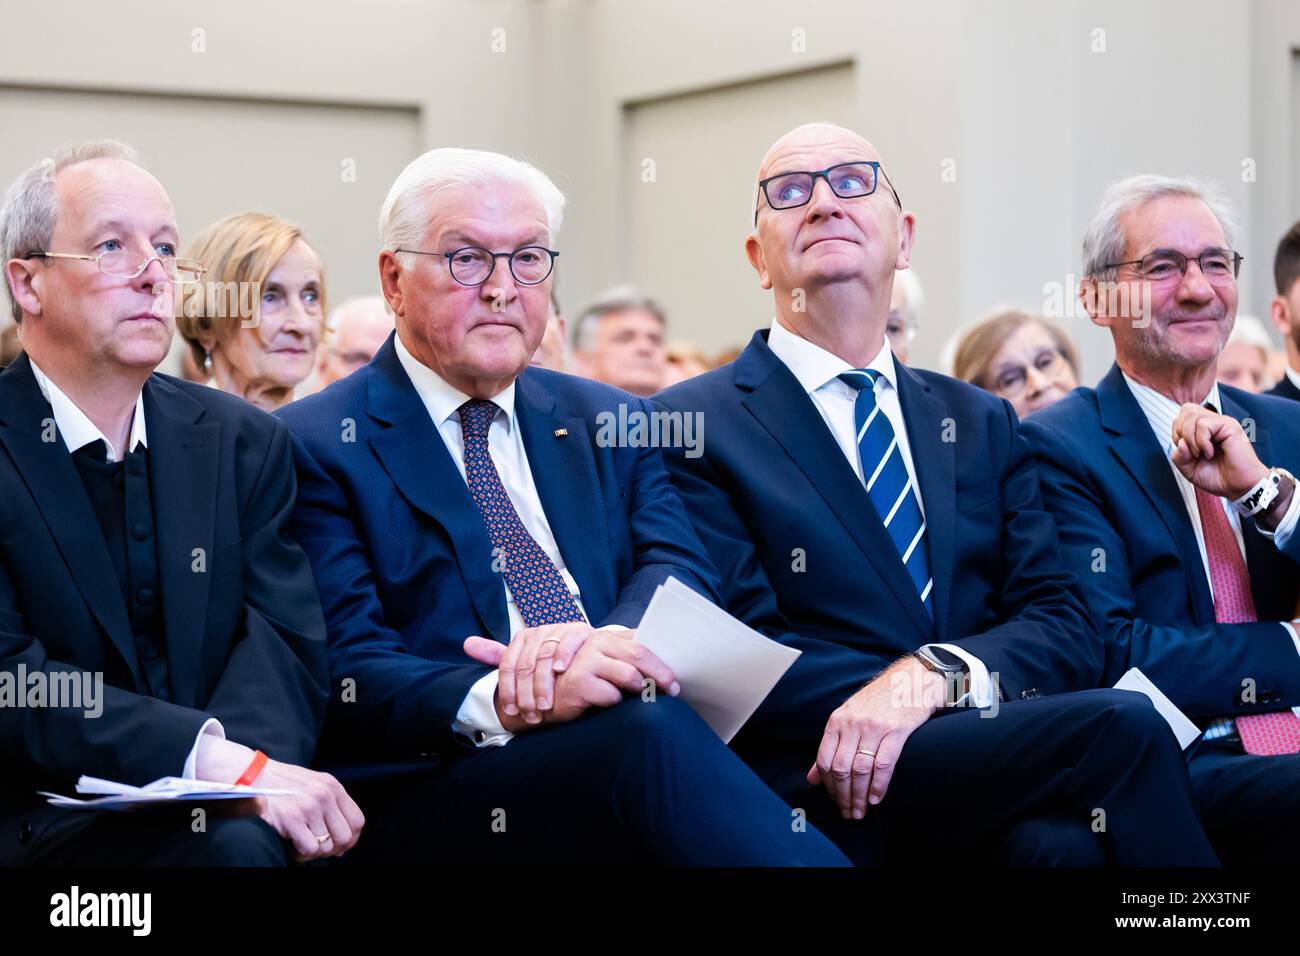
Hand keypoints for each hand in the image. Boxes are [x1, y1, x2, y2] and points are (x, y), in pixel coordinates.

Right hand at [195, 736, 363, 860]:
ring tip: (300, 844)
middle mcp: (325, 796)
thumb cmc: (282, 783)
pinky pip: (309, 849)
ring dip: (314, 852)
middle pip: (346, 836)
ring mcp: (309, 807)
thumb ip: (330, 804)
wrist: (253, 775)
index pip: (357, 821)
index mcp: (333, 787)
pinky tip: (291, 846)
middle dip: (333, 848)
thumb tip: (343, 838)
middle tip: (318, 847)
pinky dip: (301, 854)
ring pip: (327, 846)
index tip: (339, 845)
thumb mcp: (314, 784)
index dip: (351, 838)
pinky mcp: (292, 819)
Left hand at [464, 623, 594, 723]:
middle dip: (527, 694)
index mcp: (524, 637)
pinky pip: (569, 643)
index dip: (508, 690)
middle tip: (531, 715)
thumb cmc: (559, 661)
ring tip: (545, 706)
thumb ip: (499, 654)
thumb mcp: (528, 659)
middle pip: (525, 664)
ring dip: (544, 685)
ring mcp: (561, 629)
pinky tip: (561, 673)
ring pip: (545, 657)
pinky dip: (564, 657)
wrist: (594, 651)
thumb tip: (467, 644)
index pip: (508, 664)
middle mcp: (541, 630)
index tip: (512, 712)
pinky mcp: (582, 632)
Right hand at [543, 631, 678, 724]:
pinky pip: (611, 695)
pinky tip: (609, 704)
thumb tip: (664, 671)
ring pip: (629, 674)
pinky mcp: (578, 681)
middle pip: (639, 655)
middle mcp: (596, 642)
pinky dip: (616, 702)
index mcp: (606, 637)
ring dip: (641, 688)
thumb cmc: (581, 683)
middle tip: (673, 690)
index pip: (642, 643)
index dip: (662, 661)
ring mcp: (586, 660)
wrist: (546, 697)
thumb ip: (627, 661)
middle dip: (661, 674)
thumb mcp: (605, 667)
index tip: (675, 679)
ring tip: (643, 696)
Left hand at [806, 657, 945, 819]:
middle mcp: (852, 724)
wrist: (910, 680)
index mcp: (837, 721)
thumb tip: (812, 778)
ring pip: (860, 770)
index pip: (824, 760)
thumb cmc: (878, 701)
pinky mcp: (896, 731)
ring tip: (861, 812)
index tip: (834, 801)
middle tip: (848, 813)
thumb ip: (830, 748)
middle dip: (843, 796)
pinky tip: (876, 799)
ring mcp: (874, 727)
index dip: (828, 786)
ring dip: (859, 796)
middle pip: (841, 768)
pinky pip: (883, 764)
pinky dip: (878, 786)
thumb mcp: (848, 718)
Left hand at [1170, 404, 1267, 499]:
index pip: (1181, 416)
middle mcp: (1212, 424)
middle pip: (1186, 410)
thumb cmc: (1218, 477)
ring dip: (1190, 438)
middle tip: (1192, 451)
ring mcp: (1222, 423)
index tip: (1187, 452)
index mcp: (1202, 430)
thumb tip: (1180, 443)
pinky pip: (1204, 424)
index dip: (1177, 433)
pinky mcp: (1230, 426)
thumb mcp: (1189, 469)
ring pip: (1193, 414)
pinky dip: (1201, 441)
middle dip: (1180, 432)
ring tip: (1200, 454)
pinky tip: (1210, 452)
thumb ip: (1179, 456)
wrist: (1238, 487)